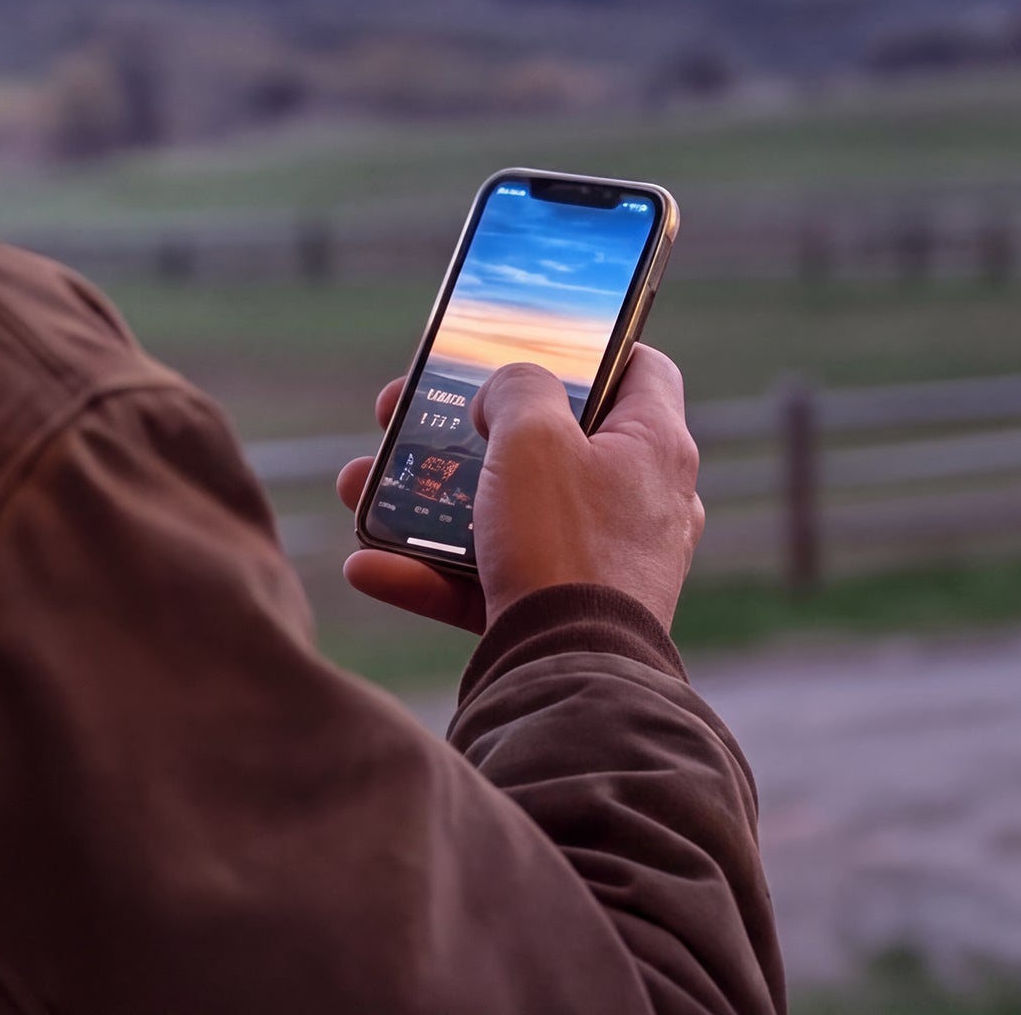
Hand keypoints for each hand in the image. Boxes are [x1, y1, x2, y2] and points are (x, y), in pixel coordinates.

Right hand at [335, 346, 703, 633]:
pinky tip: (371, 565)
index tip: (531, 343)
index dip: (590, 344)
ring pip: (509, 511)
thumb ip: (518, 386)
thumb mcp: (532, 435)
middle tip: (414, 413)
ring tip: (366, 486)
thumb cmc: (564, 544)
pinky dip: (434, 571)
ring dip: (432, 499)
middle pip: (552, 440)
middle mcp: (641, 501)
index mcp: (655, 445)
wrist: (570, 677)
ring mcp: (604, 562)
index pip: (640, 367)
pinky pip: (492, 578)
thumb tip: (509, 388)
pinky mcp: (566, 613)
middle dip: (468, 428)